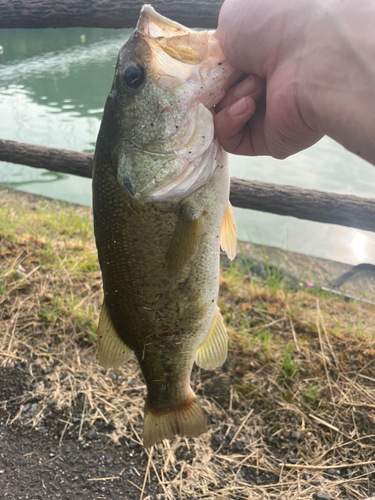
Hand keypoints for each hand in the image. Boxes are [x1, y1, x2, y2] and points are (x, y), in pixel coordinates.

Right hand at [214, 0, 323, 158]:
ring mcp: (267, 115)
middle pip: (219, 95)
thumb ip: (218, 43)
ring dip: (229, 99)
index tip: (206, 68)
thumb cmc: (277, 25)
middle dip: (218, 85)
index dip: (210, 72)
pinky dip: (230, 122)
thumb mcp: (234, 18)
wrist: (311, 56)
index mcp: (262, 55)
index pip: (224, 72)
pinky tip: (250, 105)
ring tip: (256, 84)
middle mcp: (267, 85)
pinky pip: (230, 140)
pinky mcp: (267, 141)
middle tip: (231, 73)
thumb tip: (214, 64)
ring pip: (221, 117)